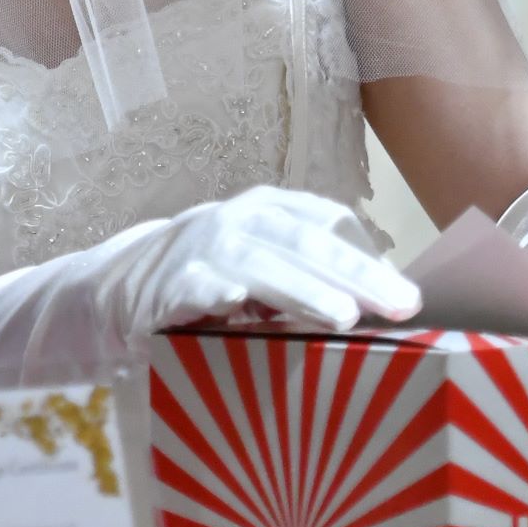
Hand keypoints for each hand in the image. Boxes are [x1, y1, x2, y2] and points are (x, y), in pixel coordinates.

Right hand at [91, 186, 419, 334]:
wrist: (121, 289)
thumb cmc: (213, 280)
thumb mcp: (263, 266)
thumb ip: (311, 276)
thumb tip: (386, 304)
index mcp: (267, 211)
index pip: (325, 222)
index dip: (367, 256)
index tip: (407, 295)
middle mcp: (236, 221)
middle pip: (303, 242)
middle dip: (355, 274)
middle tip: (399, 306)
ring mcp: (201, 250)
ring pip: (260, 265)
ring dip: (303, 290)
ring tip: (344, 316)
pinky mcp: (167, 285)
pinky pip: (197, 287)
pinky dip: (217, 292)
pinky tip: (240, 305)